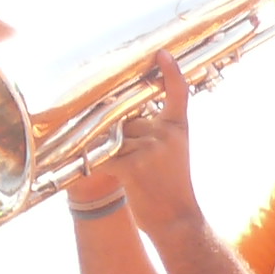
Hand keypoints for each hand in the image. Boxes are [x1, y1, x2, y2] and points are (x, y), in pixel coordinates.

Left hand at [105, 55, 197, 228]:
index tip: (161, 53)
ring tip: (132, 177)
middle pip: (129, 120)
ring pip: (115, 139)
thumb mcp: (174, 153)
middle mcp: (165, 133)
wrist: (177, 220)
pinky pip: (104, 157)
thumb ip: (155, 134)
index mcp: (178, 128)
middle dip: (123, 137)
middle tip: (138, 164)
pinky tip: (99, 174)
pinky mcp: (131, 166)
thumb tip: (125, 122)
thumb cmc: (171, 188)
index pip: (177, 92)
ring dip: (112, 155)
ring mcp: (149, 148)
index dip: (170, 71)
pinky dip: (96, 165)